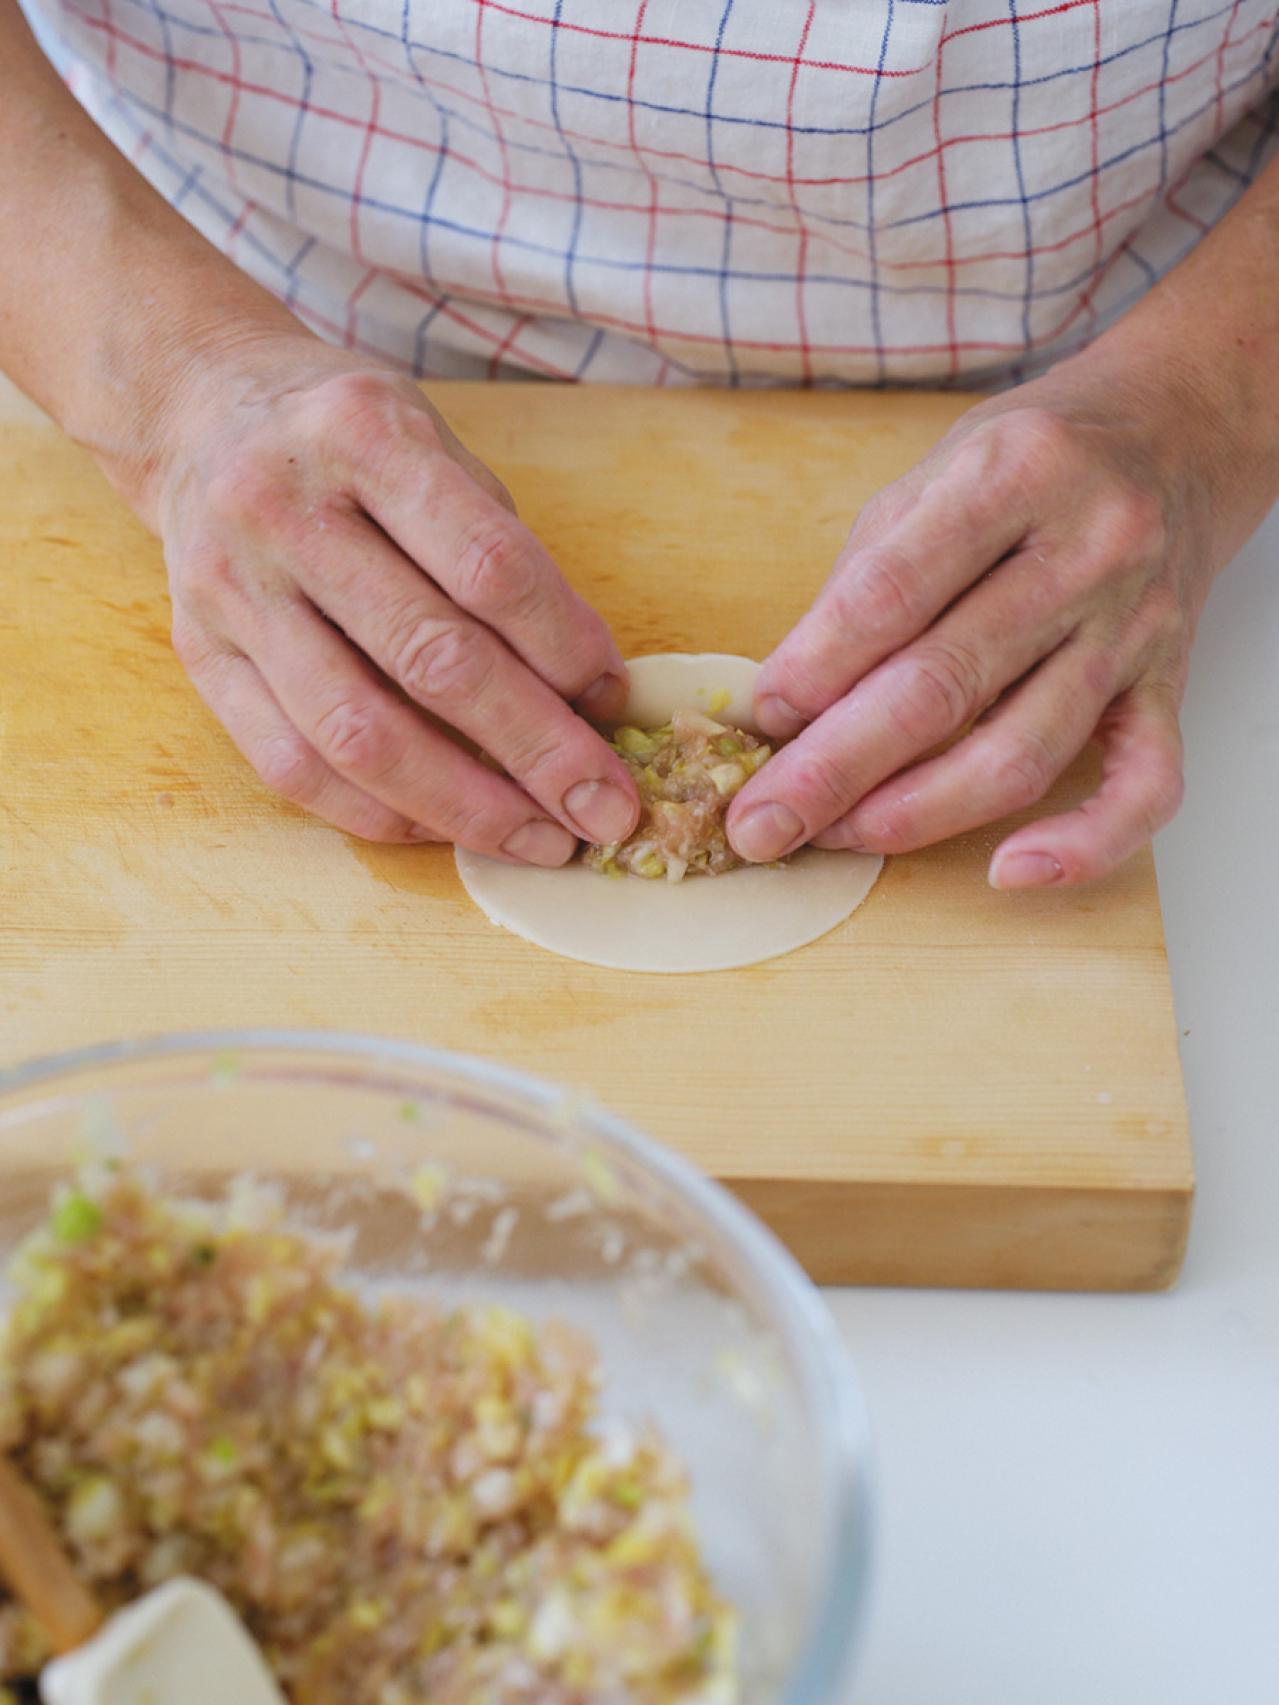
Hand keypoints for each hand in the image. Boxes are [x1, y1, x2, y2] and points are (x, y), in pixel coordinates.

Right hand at [155, 338, 638, 860]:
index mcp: (363, 434)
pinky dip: (380, 812)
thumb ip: (503, 555)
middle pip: (431, 659)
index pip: (488, 566)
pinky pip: (292, 765)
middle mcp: (284, 509)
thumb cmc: (349, 440)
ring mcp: (232, 588)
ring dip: (463, 805)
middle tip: (604, 809)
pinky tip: (446, 829)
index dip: (565, 648)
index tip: (614, 703)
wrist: (201, 414)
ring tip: (537, 839)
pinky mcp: (199, 654)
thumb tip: (586, 695)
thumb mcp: (436, 447)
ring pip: (358, 731)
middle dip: (536, 751)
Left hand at [727, 344, 1267, 887]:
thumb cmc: (1035, 458)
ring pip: (1021, 751)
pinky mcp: (1169, 686)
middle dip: (835, 767)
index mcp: (1014, 474)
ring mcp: (1135, 627)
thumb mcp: (934, 472)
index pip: (893, 592)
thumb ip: (868, 576)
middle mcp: (1088, 550)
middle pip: (944, 686)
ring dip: (915, 813)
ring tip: (837, 837)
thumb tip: (792, 695)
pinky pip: (1143, 788)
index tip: (760, 720)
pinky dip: (1082, 844)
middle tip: (762, 820)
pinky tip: (1010, 870)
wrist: (1175, 433)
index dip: (816, 668)